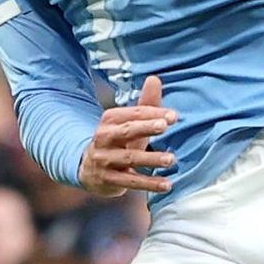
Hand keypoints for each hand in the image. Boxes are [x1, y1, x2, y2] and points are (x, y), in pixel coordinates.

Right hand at [81, 72, 175, 196]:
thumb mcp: (129, 124)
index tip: (174, 116)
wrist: (89, 170)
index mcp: (109, 120)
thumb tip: (155, 78)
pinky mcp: (107, 179)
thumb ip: (145, 105)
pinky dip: (149, 183)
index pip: (134, 114)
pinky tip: (166, 184)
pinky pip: (130, 181)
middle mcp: (103, 137)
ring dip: (151, 159)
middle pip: (127, 131)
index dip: (153, 113)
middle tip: (165, 126)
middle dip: (146, 128)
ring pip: (130, 158)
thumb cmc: (117, 142)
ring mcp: (104, 159)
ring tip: (171, 159)